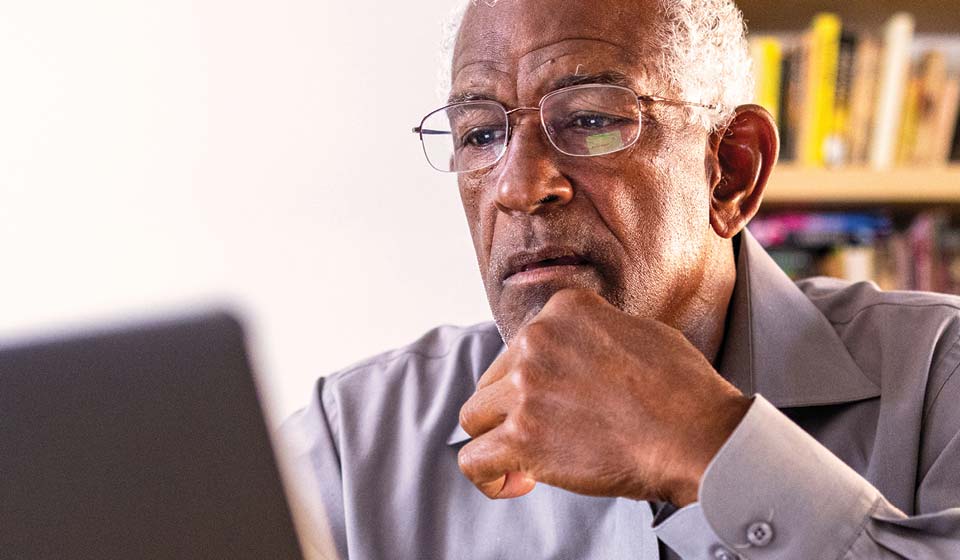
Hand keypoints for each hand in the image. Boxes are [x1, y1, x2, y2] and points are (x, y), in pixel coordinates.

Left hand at [457, 288, 750, 505]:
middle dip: (513, 409)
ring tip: (526, 461)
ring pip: (475, 416)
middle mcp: (536, 341)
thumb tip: (581, 350)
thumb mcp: (639, 331)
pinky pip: (473, 460)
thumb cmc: (683, 391)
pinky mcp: (523, 437)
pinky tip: (517, 482)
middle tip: (547, 434)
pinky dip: (489, 476)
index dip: (536, 379)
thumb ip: (595, 334)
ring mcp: (526, 388)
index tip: (558, 402)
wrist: (698, 436)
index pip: (523, 345)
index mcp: (564, 310)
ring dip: (498, 438)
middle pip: (494, 380)